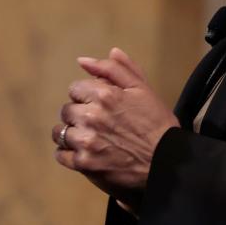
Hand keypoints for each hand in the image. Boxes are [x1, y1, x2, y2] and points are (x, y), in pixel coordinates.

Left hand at [52, 47, 178, 208]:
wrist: (166, 161)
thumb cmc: (156, 123)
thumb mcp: (142, 88)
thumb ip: (113, 69)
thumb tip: (83, 60)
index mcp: (104, 94)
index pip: (75, 88)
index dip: (86, 95)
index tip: (98, 105)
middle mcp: (91, 116)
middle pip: (66, 110)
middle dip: (78, 114)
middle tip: (96, 123)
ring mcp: (85, 141)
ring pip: (60, 132)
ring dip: (71, 133)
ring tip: (88, 138)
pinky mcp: (84, 163)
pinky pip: (60, 155)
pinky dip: (68, 153)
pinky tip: (83, 152)